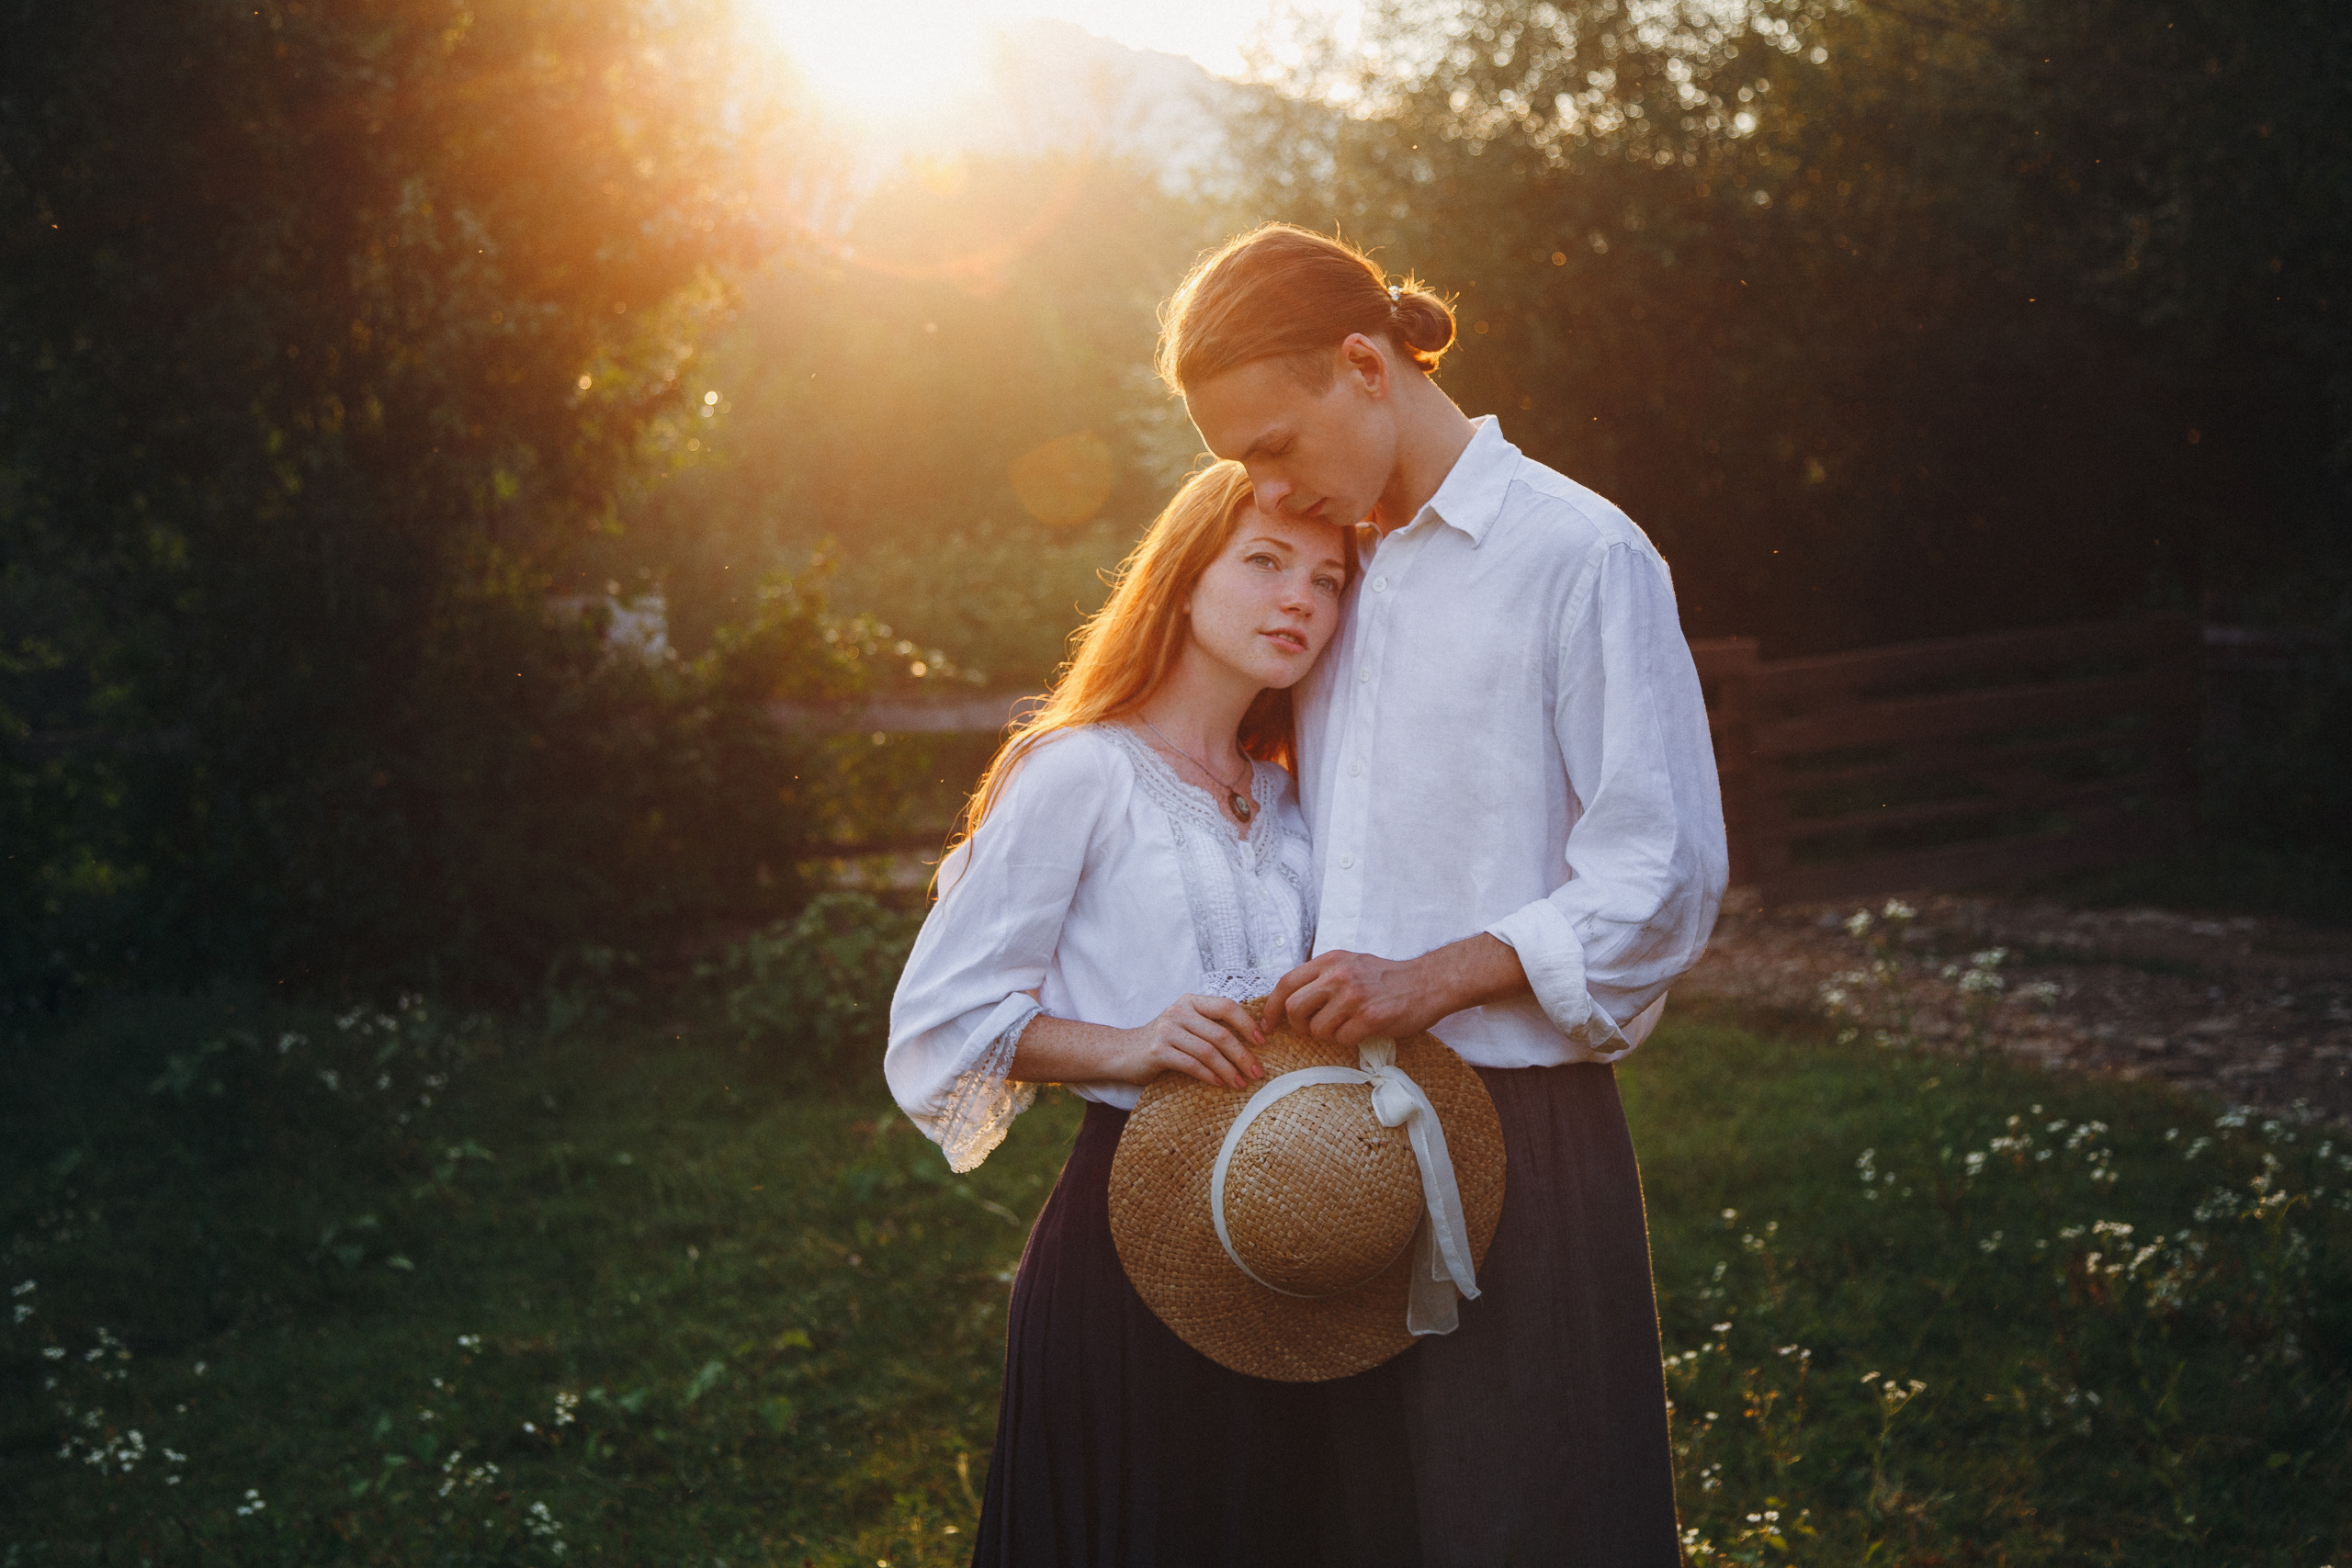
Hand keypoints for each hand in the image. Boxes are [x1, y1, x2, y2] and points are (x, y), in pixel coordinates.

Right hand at [1108, 994, 1266, 1089]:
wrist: (1121, 1052)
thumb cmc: (1161, 1042)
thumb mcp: (1186, 1026)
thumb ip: (1209, 1027)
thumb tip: (1250, 1043)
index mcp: (1190, 1002)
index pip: (1226, 1006)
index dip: (1247, 1023)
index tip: (1262, 1042)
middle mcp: (1179, 1012)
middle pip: (1221, 1033)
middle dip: (1243, 1055)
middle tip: (1257, 1073)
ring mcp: (1167, 1030)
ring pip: (1208, 1051)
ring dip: (1228, 1070)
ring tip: (1240, 1084)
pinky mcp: (1157, 1050)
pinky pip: (1191, 1064)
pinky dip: (1208, 1075)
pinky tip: (1219, 1084)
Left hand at [1265, 935, 1528, 1047]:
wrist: (1428, 982)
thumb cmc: (1386, 977)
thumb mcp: (1350, 963)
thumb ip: (1321, 976)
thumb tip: (1288, 998)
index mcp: (1329, 961)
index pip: (1285, 983)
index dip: (1272, 1008)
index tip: (1268, 1025)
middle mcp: (1338, 975)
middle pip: (1294, 1008)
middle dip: (1298, 1026)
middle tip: (1312, 1030)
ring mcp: (1354, 996)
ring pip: (1317, 1029)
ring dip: (1327, 1035)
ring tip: (1345, 1027)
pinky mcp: (1370, 1017)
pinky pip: (1341, 1039)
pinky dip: (1348, 1041)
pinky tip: (1362, 1030)